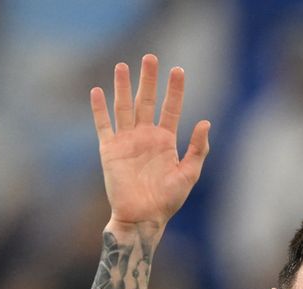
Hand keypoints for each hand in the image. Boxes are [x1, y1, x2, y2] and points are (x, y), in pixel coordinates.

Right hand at [91, 54, 209, 228]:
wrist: (143, 218)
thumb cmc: (168, 201)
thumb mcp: (189, 174)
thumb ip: (197, 149)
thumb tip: (205, 121)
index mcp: (165, 141)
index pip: (171, 108)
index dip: (175, 89)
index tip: (178, 70)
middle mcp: (145, 136)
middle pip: (146, 100)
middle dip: (148, 79)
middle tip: (150, 57)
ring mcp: (127, 141)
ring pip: (124, 107)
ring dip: (123, 86)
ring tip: (122, 66)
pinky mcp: (109, 150)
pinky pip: (103, 125)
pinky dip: (99, 109)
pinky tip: (97, 91)